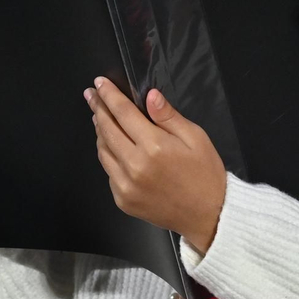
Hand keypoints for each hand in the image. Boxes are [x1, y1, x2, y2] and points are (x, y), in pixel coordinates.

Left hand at [86, 78, 226, 253]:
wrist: (207, 215)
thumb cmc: (205, 173)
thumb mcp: (195, 138)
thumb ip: (169, 117)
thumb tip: (150, 96)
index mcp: (154, 147)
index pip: (123, 114)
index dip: (110, 96)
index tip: (99, 83)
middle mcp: (134, 166)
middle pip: (107, 130)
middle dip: (98, 109)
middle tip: (91, 95)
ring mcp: (124, 185)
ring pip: (102, 151)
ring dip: (100, 131)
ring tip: (99, 116)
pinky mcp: (122, 200)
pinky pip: (108, 171)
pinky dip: (107, 154)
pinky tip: (112, 145)